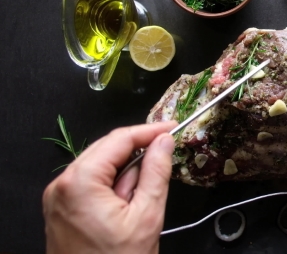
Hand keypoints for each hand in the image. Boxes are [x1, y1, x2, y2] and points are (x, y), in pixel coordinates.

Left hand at [43, 121, 176, 253]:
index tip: (171, 127)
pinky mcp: (62, 209)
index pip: (119, 139)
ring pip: (101, 167)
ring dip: (127, 173)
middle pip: (107, 150)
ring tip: (143, 199)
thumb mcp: (146, 216)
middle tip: (167, 152)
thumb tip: (164, 143)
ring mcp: (59, 198)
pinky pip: (92, 184)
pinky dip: (114, 186)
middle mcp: (62, 185)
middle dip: (138, 151)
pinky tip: (129, 202)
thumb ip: (156, 172)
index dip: (149, 131)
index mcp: (80, 182)